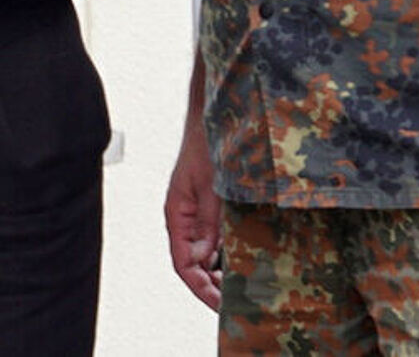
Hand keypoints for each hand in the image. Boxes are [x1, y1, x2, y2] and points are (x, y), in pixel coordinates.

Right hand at [165, 117, 224, 309]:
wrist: (212, 115)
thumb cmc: (206, 144)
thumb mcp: (211, 187)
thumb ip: (208, 224)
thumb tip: (203, 259)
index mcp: (177, 214)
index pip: (183, 263)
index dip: (201, 287)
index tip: (219, 304)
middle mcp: (184, 217)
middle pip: (193, 262)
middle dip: (211, 284)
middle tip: (235, 302)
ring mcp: (196, 211)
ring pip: (204, 252)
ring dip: (219, 270)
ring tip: (241, 286)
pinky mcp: (209, 204)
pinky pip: (214, 237)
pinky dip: (226, 252)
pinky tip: (242, 258)